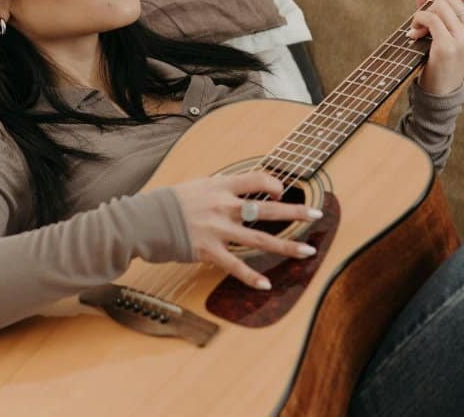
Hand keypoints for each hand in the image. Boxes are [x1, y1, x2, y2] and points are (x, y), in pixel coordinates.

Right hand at [170, 170, 321, 289]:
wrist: (145, 220)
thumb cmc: (169, 202)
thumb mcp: (196, 185)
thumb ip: (219, 188)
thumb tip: (233, 186)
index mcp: (220, 186)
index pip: (256, 179)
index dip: (273, 183)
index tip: (283, 190)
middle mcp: (224, 207)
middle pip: (267, 209)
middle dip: (296, 212)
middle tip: (317, 214)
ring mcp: (218, 230)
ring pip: (260, 239)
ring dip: (286, 246)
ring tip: (307, 252)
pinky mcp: (209, 251)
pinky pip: (235, 266)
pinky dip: (251, 277)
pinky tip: (266, 285)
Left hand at [405, 0, 463, 94]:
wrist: (441, 88)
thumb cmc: (440, 54)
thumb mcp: (442, 28)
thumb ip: (432, 4)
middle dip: (432, 4)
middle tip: (426, 21)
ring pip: (438, 5)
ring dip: (421, 14)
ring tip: (419, 29)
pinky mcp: (448, 46)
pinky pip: (430, 18)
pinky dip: (417, 21)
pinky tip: (414, 33)